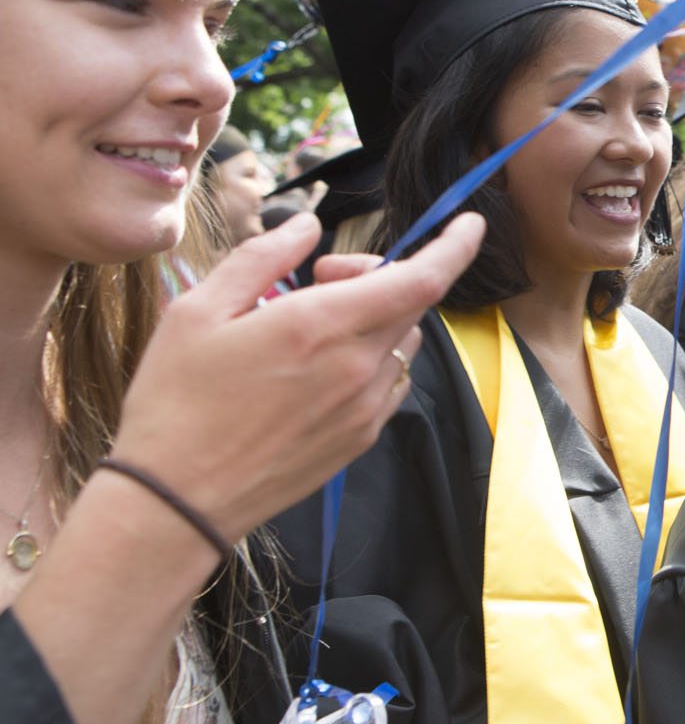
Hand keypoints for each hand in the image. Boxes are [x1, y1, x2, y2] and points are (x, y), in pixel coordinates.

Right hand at [110, 210, 483, 540]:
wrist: (177, 500)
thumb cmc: (177, 402)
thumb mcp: (198, 310)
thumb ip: (261, 258)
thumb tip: (306, 226)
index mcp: (321, 326)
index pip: (421, 279)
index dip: (455, 247)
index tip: (470, 223)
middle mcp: (357, 367)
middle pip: (410, 303)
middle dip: (379, 273)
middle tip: (317, 277)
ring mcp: (365, 407)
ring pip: (402, 341)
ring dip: (376, 317)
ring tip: (311, 325)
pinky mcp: (361, 438)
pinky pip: (391, 381)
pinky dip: (372, 358)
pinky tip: (321, 366)